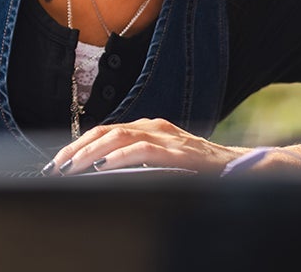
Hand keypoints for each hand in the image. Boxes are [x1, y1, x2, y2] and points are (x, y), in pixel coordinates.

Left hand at [41, 117, 245, 174]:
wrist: (244, 169)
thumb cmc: (200, 170)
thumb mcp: (163, 163)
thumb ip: (137, 162)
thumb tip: (98, 174)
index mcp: (148, 128)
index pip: (103, 131)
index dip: (78, 145)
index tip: (57, 162)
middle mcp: (154, 127)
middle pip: (105, 131)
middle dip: (76, 149)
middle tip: (56, 167)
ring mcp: (168, 137)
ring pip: (119, 136)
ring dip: (91, 152)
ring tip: (72, 167)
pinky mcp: (180, 152)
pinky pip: (144, 149)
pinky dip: (120, 157)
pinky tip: (104, 166)